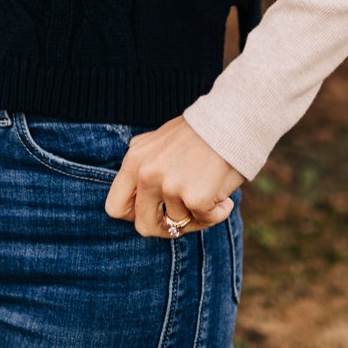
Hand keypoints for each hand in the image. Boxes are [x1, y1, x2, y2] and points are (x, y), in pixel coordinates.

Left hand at [104, 116, 244, 239]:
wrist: (232, 120)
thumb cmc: (199, 132)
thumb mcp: (157, 143)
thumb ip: (143, 165)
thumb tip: (137, 192)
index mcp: (134, 161)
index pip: (115, 207)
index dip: (134, 215)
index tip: (154, 211)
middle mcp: (146, 175)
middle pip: (144, 225)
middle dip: (165, 227)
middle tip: (185, 218)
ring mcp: (170, 187)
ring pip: (178, 224)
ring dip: (196, 216)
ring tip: (211, 194)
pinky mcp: (195, 198)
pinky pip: (204, 221)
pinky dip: (217, 213)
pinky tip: (225, 199)